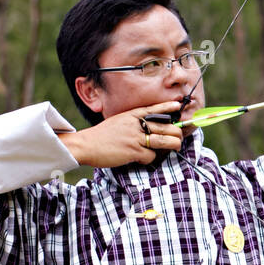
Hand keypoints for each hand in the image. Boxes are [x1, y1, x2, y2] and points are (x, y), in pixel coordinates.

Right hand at [59, 101, 183, 167]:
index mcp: (132, 115)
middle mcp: (136, 124)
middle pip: (167, 128)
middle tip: (178, 138)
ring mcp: (135, 138)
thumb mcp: (119, 121)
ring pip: (164, 141)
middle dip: (177, 134)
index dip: (168, 107)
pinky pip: (151, 156)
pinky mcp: (133, 151)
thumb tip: (149, 129)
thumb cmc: (102, 135)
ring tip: (174, 146)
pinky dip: (149, 159)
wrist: (86, 145)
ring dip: (173, 145)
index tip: (178, 105)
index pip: (154, 109)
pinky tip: (142, 158)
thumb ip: (133, 123)